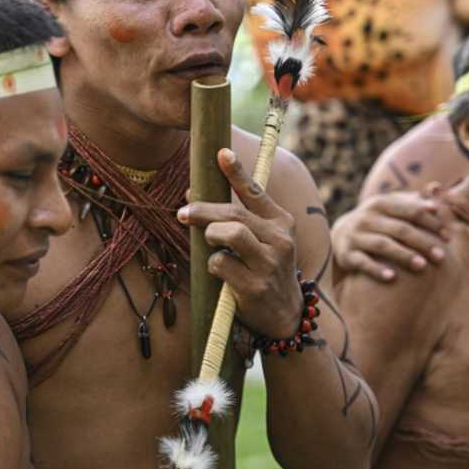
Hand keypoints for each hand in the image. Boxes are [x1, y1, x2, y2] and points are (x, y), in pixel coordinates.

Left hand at [177, 148, 299, 338]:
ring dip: (211, 235)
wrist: (285, 315)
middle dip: (204, 210)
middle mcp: (280, 240)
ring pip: (230, 234)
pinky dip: (212, 265)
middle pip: (234, 214)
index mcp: (281, 223)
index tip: (220, 153)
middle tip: (183, 212)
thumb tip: (192, 193)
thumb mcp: (262, 241)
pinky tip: (219, 272)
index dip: (236, 172)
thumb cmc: (265, 270)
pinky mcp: (255, 286)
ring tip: (209, 242)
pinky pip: (221, 264)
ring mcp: (269, 264)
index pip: (256, 192)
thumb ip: (236, 219)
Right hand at [330, 184, 451, 280]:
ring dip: (404, 255)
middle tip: (441, 256)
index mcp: (380, 204)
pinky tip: (392, 278)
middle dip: (422, 242)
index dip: (431, 222)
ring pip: (382, 245)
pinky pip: (362, 262)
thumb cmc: (376, 222)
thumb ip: (412, 200)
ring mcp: (355, 236)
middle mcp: (366, 218)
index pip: (410, 211)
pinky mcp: (346, 254)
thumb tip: (436, 188)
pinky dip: (376, 269)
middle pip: (399, 229)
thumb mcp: (389, 207)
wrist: (340, 236)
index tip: (448, 236)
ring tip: (422, 266)